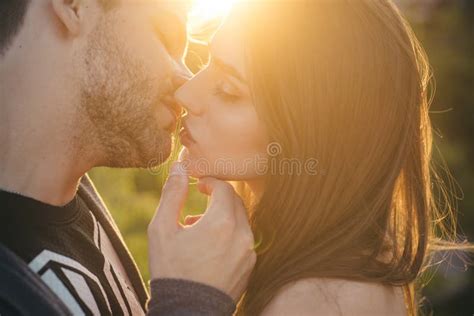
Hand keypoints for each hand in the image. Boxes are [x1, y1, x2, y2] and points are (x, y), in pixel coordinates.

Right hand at [148, 162, 256, 300]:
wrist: (187, 312)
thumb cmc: (171, 269)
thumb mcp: (163, 229)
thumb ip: (173, 194)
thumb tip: (179, 167)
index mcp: (222, 222)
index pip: (224, 188)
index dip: (210, 182)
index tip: (199, 186)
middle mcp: (242, 234)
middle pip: (236, 202)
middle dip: (219, 197)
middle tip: (201, 201)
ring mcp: (249, 252)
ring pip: (241, 220)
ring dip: (223, 216)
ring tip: (199, 227)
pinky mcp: (250, 266)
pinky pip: (244, 240)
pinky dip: (230, 234)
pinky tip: (211, 245)